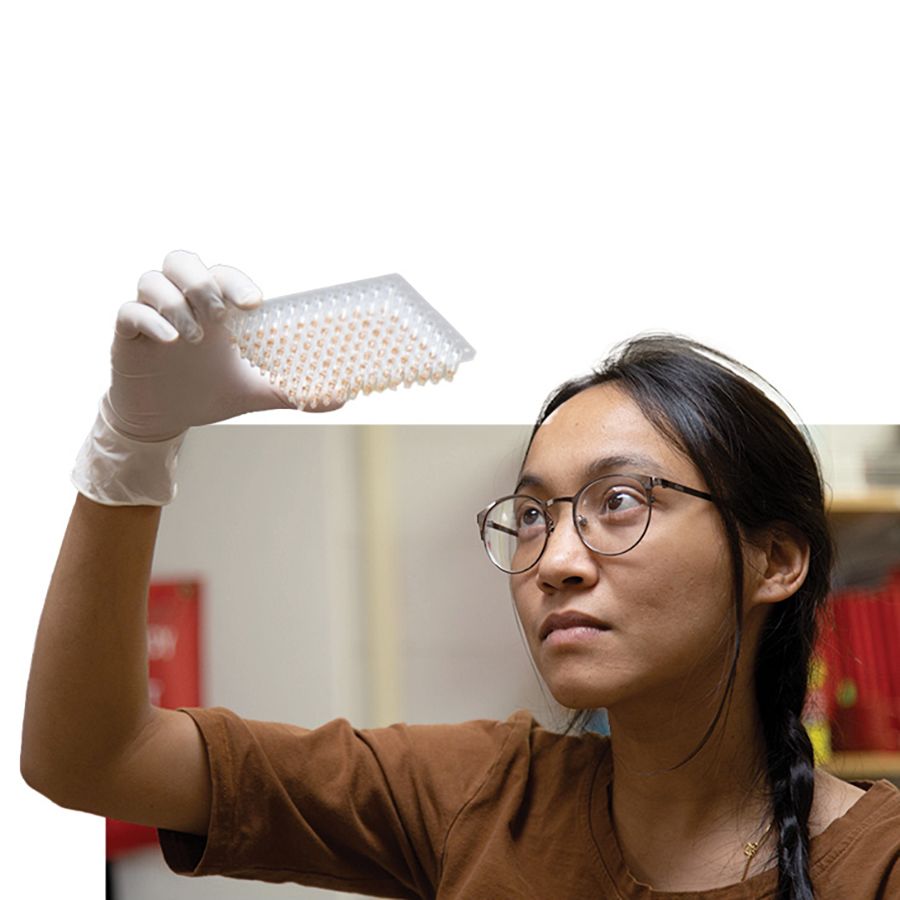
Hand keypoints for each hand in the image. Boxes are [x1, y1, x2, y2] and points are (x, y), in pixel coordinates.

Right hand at [105, 249, 293, 441]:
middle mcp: (182, 304)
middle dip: (203, 282)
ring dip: (176, 302)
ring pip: (152, 279)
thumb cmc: (208, 393)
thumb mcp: (254, 393)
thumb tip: (343, 398)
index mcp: (214, 309)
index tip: (254, 304)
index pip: (222, 275)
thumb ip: (293, 390)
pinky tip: (170, 341)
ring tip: (196, 336)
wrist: (164, 420)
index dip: (236, 281)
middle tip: (220, 315)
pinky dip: (149, 320)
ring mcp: (152, 316)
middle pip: (181, 260)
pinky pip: (128, 311)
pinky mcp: (126, 336)